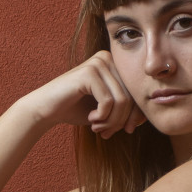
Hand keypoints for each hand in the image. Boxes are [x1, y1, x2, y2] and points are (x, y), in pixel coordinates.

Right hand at [20, 53, 145, 140]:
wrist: (45, 109)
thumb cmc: (77, 109)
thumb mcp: (107, 110)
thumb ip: (126, 110)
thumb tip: (145, 118)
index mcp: (115, 64)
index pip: (137, 92)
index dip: (134, 115)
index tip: (123, 130)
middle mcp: (108, 59)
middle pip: (132, 96)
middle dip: (122, 120)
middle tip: (107, 133)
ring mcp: (98, 63)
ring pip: (122, 101)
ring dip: (112, 121)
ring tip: (99, 128)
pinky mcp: (89, 72)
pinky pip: (108, 102)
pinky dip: (102, 117)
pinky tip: (91, 120)